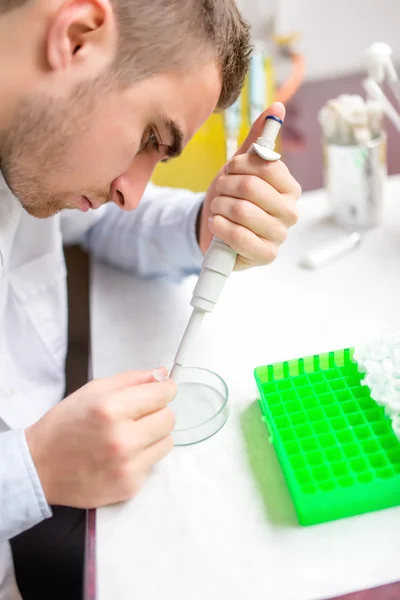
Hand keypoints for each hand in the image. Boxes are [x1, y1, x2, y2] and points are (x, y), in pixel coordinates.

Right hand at [26, 369, 175, 507]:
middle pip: (169, 418)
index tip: (161, 390)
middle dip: (158, 412)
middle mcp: (122, 439)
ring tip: (128, 435)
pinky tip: (121, 455)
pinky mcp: (129, 486)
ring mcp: (127, 466)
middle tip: (139, 414)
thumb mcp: (93, 390)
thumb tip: (162, 374)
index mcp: (111, 409)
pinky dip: (142, 457)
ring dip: (153, 435)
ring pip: (167, 441)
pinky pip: (153, 463)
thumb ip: (132, 379)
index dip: (164, 389)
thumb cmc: (64, 425)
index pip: (162, 394)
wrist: (39, 467)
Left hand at [198, 102, 300, 269]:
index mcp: (290, 187)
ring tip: (217, 207)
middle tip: (219, 191)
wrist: (215, 229)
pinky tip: (217, 224)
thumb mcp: (241, 168)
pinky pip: (239, 236)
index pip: (266, 165)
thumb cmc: (232, 197)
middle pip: (251, 187)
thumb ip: (258, 141)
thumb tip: (277, 107)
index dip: (239, 164)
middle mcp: (290, 212)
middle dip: (225, 186)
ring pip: (242, 210)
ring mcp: (279, 236)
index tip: (229, 169)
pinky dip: (220, 227)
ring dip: (219, 205)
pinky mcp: (265, 256)